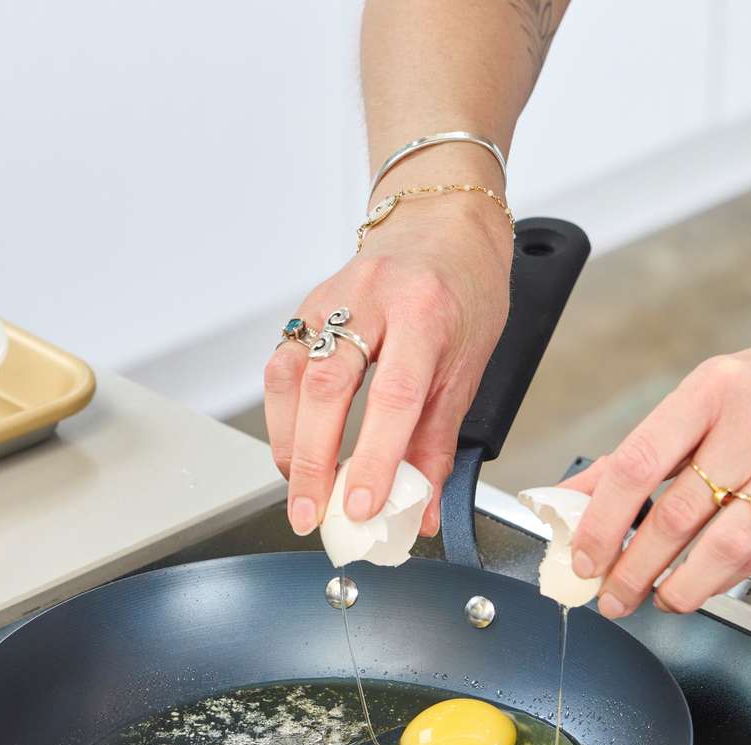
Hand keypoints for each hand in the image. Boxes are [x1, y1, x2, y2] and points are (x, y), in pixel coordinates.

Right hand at [265, 194, 511, 535]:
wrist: (442, 223)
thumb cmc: (464, 289)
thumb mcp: (468, 366)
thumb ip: (438, 443)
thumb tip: (422, 511)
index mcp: (424, 312)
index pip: (393, 396)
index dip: (375, 457)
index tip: (362, 505)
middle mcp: (370, 299)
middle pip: (325, 388)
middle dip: (312, 463)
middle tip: (312, 515)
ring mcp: (330, 299)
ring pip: (289, 377)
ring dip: (289, 443)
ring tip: (301, 489)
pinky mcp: (305, 308)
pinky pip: (282, 367)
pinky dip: (283, 417)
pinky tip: (295, 447)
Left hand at [561, 321, 750, 616]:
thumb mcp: (706, 399)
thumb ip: (643, 450)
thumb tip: (576, 495)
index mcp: (710, 390)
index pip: (638, 463)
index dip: (602, 520)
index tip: (583, 556)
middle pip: (676, 514)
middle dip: (633, 568)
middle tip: (611, 595)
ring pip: (722, 545)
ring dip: (679, 586)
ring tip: (657, 600)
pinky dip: (721, 578)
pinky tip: (702, 583)